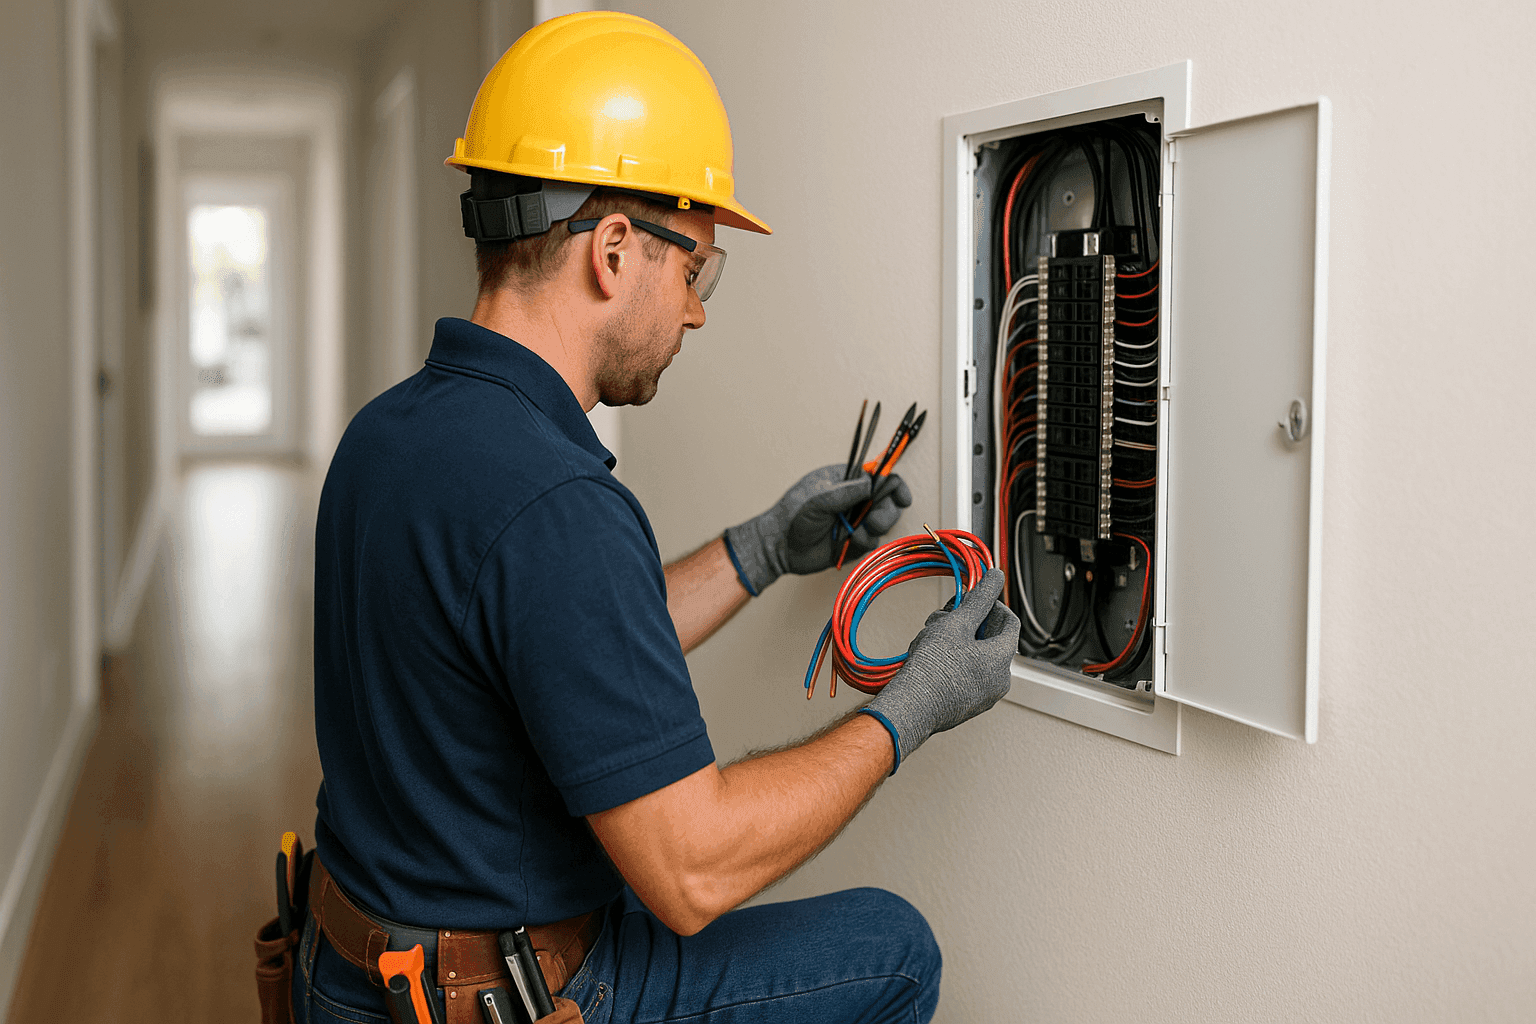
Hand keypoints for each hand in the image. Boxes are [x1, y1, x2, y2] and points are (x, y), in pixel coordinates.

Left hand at [723, 464, 911, 593]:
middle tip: (873, 520)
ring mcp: (855, 521)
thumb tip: (872, 483)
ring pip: (883, 523)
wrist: (780, 547)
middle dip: (886, 511)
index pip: (878, 476)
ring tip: (857, 532)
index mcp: (846, 481)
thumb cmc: (793, 515)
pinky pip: (872, 542)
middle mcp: (854, 500)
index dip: (894, 485)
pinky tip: (849, 542)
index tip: (902, 497)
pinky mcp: (854, 542)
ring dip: (875, 528)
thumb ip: (847, 490)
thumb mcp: (819, 498)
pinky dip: (864, 542)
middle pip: (887, 501)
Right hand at [861, 568, 1019, 767]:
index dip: (992, 605)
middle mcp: (999, 681)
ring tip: (933, 636)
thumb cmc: (932, 670)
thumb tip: (995, 577)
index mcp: (1002, 660)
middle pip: (992, 639)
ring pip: (977, 656)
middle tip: (947, 616)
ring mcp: (984, 696)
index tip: (973, 599)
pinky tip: (931, 656)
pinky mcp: (967, 705)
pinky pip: (967, 674)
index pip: (1010, 622)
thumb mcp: (956, 623)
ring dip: (958, 640)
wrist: (910, 709)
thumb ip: (979, 598)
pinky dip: (954, 660)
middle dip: (969, 622)